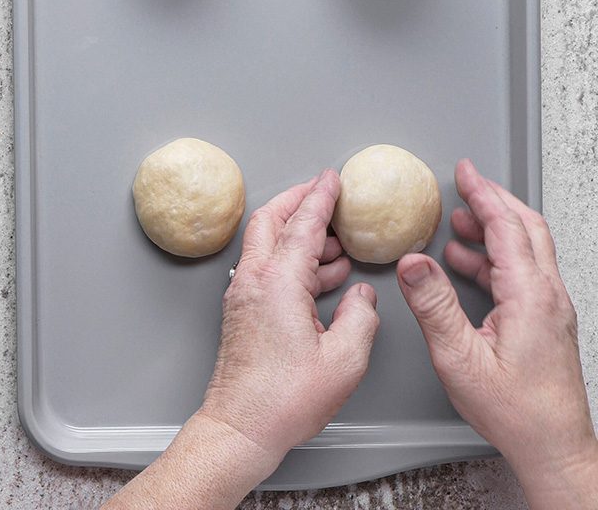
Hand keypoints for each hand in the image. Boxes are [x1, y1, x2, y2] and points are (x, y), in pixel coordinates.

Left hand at [105, 170, 379, 509]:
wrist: (241, 425)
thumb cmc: (282, 399)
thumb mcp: (344, 360)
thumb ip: (360, 317)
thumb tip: (361, 296)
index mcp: (277, 283)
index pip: (301, 225)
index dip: (319, 197)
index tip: (331, 178)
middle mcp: (253, 281)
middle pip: (271, 222)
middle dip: (298, 201)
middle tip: (325, 193)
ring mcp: (243, 295)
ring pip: (268, 245)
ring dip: (299, 235)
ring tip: (338, 242)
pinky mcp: (243, 312)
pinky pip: (268, 269)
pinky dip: (294, 261)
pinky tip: (323, 276)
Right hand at [397, 159, 597, 507]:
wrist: (553, 446)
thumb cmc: (515, 411)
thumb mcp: (459, 358)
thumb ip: (434, 305)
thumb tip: (414, 262)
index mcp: (530, 297)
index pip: (508, 228)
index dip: (484, 194)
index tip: (465, 171)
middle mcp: (548, 297)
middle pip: (527, 230)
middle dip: (494, 201)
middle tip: (465, 185)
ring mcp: (552, 310)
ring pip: (528, 251)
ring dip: (494, 230)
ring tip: (459, 224)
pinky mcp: (547, 324)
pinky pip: (524, 275)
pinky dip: (496, 258)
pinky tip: (469, 267)